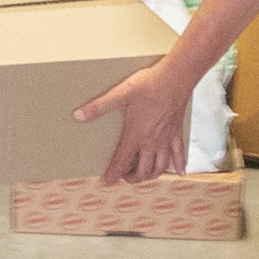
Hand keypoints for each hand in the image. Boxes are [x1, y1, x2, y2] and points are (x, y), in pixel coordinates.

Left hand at [76, 64, 184, 183]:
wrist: (176, 78)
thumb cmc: (149, 84)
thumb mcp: (120, 93)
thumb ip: (99, 106)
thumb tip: (78, 115)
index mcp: (136, 135)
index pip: (122, 162)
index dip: (114, 174)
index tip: (107, 180)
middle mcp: (152, 142)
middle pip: (144, 171)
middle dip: (133, 178)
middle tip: (125, 176)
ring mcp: (166, 139)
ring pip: (161, 166)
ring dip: (152, 175)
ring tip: (144, 175)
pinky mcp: (177, 132)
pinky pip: (180, 153)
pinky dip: (180, 165)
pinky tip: (180, 172)